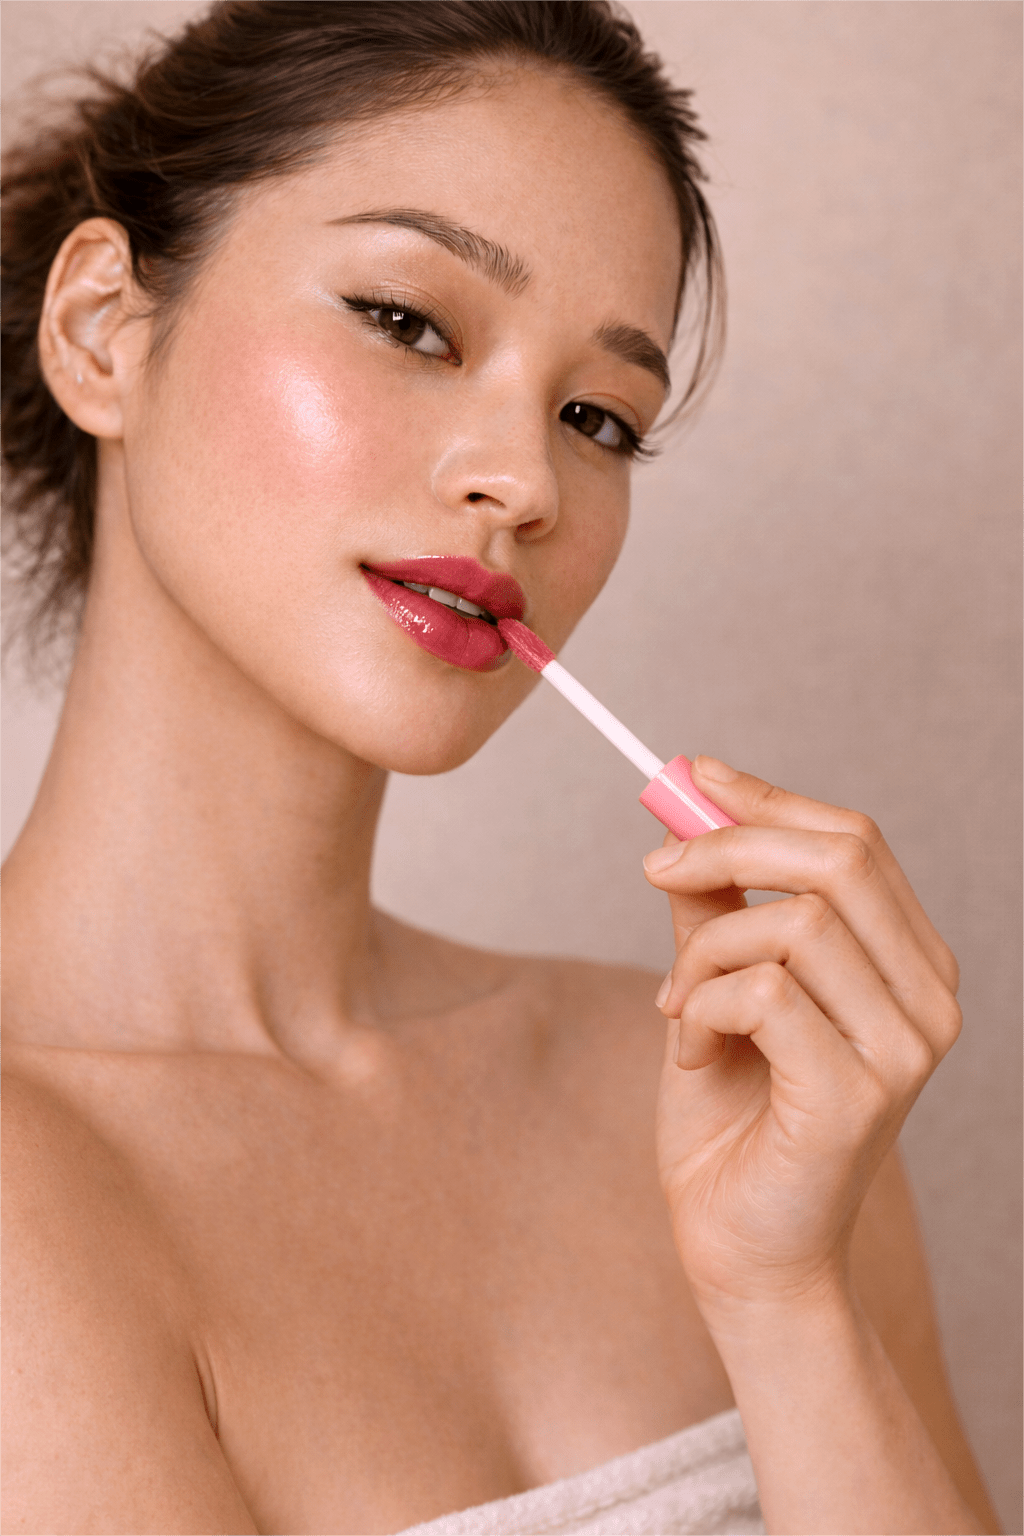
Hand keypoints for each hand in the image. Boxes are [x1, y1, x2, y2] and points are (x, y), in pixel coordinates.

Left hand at [643, 756, 961, 1320]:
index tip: (692, 776)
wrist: (739, 1249)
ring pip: (790, 925)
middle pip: (838, 859)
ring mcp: (904, 1050)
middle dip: (726, 846)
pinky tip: (688, 1048)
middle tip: (654, 868)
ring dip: (701, 953)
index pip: (855, 841)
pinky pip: (763, 994)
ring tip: (676, 1006)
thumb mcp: (718, 986)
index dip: (768, 799)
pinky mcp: (858, 1094)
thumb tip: (689, 804)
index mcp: (908, 962)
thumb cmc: (734, 1118)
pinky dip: (700, 1005)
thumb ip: (717, 905)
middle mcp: (927, 1000)